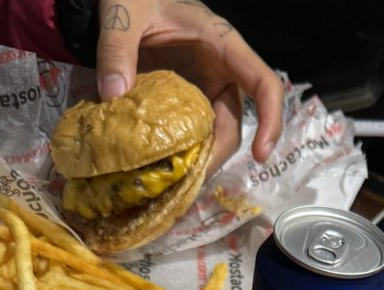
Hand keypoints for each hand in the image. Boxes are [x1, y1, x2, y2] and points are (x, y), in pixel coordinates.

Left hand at [96, 0, 283, 172]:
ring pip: (213, 134)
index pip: (264, 84)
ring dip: (197, 160)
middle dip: (217, 155)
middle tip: (190, 180)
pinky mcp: (186, 101)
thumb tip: (113, 95)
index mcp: (221, 44)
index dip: (270, 119)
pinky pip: (191, 133)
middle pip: (233, 122)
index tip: (260, 155)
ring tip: (172, 180)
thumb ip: (116, 48)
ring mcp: (204, 88)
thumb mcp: (123, 12)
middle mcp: (220, 71)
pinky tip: (161, 166)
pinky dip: (179, 152)